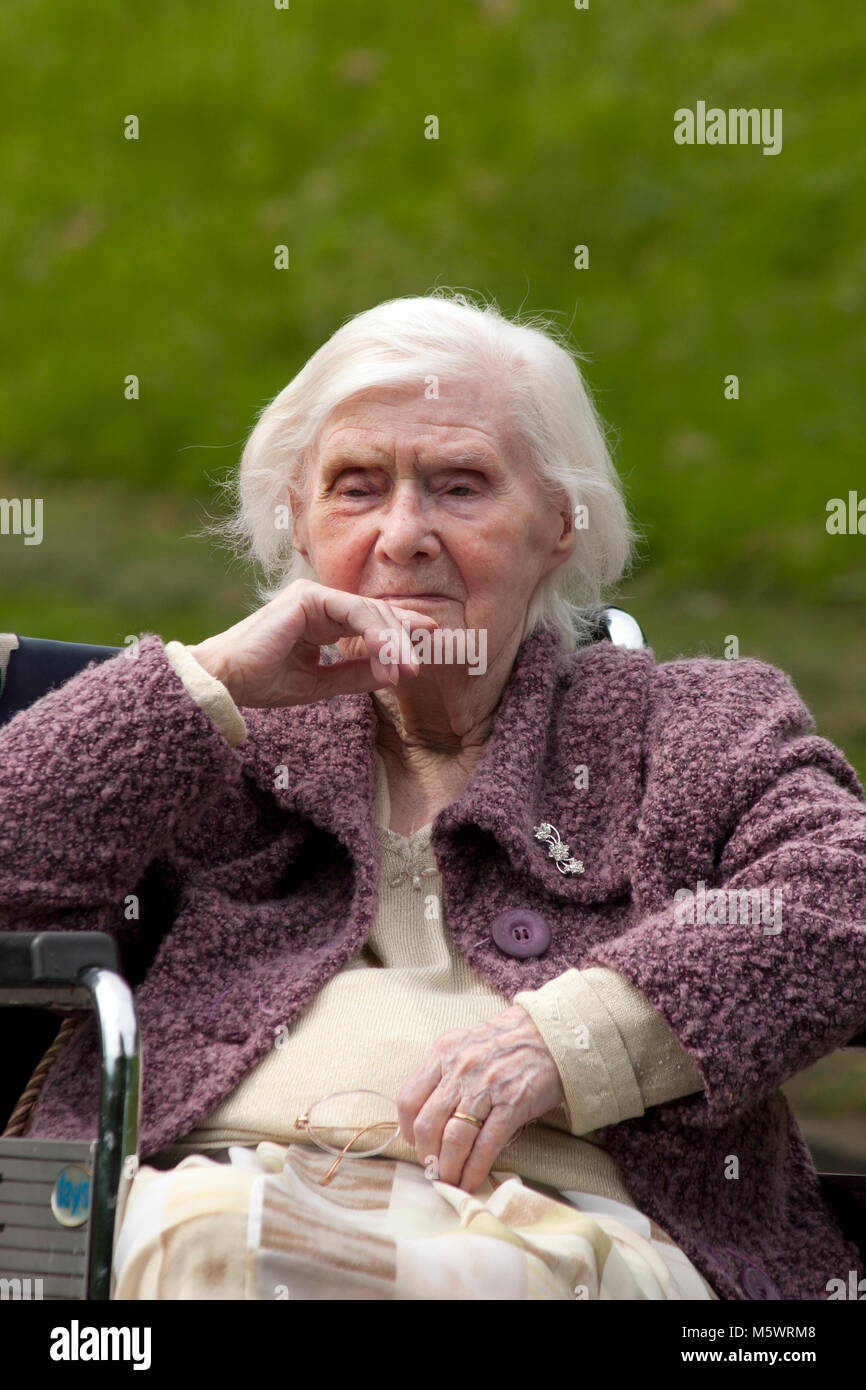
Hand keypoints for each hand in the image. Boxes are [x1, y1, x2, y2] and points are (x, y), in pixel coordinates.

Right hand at [187, 578, 438, 707]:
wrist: (225, 682)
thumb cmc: (261, 682)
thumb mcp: (320, 683)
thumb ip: (355, 674)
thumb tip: (396, 672)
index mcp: (319, 618)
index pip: (369, 620)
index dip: (400, 630)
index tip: (428, 643)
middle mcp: (318, 602)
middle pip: (375, 613)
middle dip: (404, 636)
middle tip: (421, 663)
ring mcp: (312, 596)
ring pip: (370, 612)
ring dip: (394, 641)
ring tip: (407, 668)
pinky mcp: (308, 597)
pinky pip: (354, 612)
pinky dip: (376, 635)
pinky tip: (388, 656)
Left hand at [396, 1004, 565, 1192]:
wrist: (552, 1033)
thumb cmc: (508, 1040)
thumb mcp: (467, 1044)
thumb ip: (445, 1072)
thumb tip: (428, 1115)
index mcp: (444, 1052)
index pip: (408, 1099)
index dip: (407, 1130)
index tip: (416, 1144)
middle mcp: (460, 1069)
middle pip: (427, 1124)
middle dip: (426, 1155)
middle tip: (433, 1167)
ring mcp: (486, 1087)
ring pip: (453, 1139)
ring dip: (448, 1168)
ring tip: (450, 1180)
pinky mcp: (512, 1104)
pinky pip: (486, 1145)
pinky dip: (474, 1169)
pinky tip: (471, 1181)